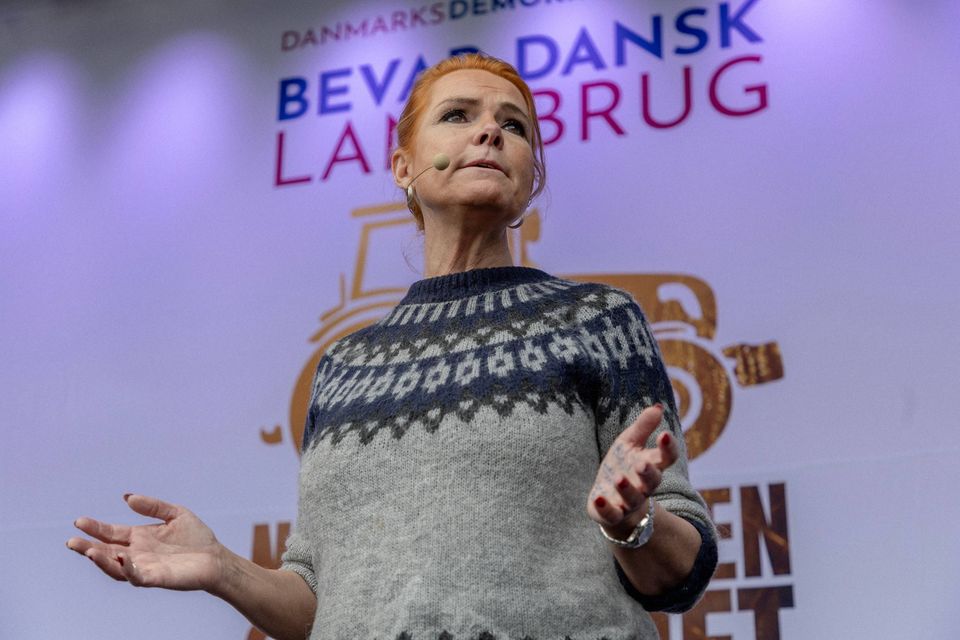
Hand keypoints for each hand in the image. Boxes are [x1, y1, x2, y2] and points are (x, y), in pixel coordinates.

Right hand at [66, 494, 224, 590]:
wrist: (215, 558)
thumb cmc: (196, 537)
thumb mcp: (175, 513)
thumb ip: (152, 506)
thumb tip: (127, 497)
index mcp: (138, 537)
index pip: (111, 533)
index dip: (95, 528)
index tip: (79, 521)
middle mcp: (137, 553)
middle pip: (106, 552)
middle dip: (88, 547)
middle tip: (72, 541)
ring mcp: (145, 567)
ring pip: (116, 568)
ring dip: (103, 561)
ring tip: (91, 552)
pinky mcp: (157, 578)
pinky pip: (138, 577)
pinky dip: (130, 570)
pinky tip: (124, 560)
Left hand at [587, 404, 679, 538]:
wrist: (611, 499)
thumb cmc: (623, 465)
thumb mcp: (629, 443)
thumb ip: (643, 427)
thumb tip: (658, 407)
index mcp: (651, 465)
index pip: (666, 457)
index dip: (668, 447)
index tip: (664, 434)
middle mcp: (644, 485)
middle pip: (652, 481)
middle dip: (648, 472)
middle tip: (642, 463)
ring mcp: (628, 501)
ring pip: (632, 498)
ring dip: (627, 489)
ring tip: (619, 478)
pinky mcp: (612, 513)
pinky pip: (611, 514)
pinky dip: (606, 508)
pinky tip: (599, 498)